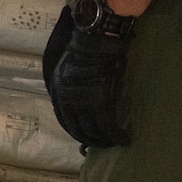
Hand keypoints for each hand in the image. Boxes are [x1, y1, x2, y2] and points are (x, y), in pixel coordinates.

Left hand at [42, 8, 132, 148]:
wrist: (97, 36)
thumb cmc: (87, 48)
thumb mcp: (69, 68)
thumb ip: (71, 86)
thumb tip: (78, 101)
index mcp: (58, 90)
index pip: (65, 120)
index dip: (77, 132)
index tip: (87, 139)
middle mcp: (66, 98)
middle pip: (78, 128)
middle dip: (91, 139)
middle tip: (104, 145)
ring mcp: (82, 99)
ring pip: (93, 129)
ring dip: (105, 140)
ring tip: (115, 143)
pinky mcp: (100, 99)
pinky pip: (107, 124)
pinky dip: (116, 134)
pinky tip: (124, 138)